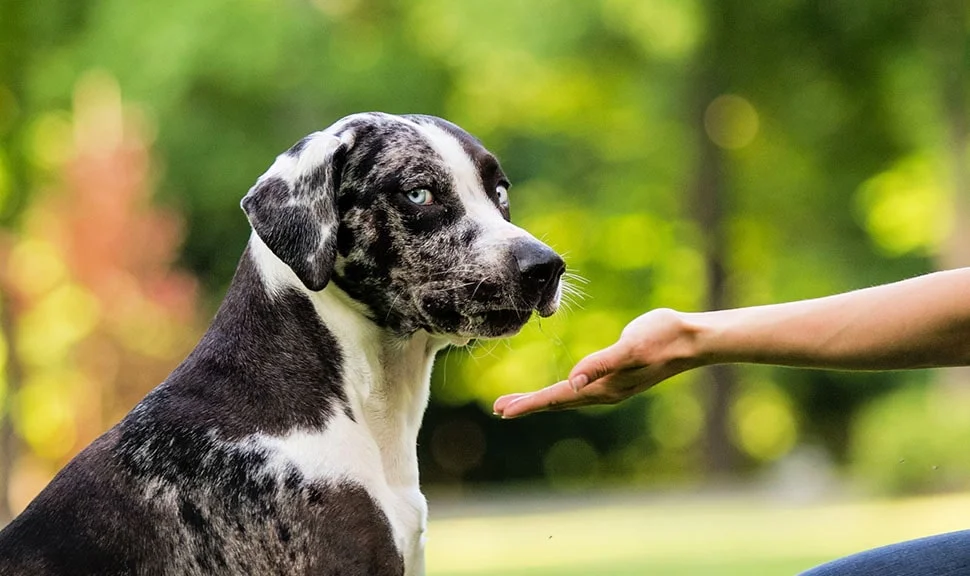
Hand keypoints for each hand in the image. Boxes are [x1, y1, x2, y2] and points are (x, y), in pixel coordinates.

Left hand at [493, 308, 701, 417]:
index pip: (557, 397)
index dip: (528, 403)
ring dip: (543, 399)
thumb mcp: (630, 347)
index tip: (501, 410)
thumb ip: (601, 364)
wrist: (693, 339)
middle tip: (499, 409)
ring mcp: (612, 386)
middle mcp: (605, 392)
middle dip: (528, 405)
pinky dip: (563, 390)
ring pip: (568, 396)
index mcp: (603, 387)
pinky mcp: (619, 375)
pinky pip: (582, 387)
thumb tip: (573, 382)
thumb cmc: (663, 338)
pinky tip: (564, 387)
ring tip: (520, 401)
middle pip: (558, 401)